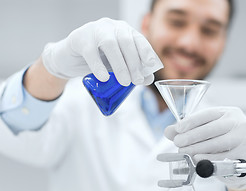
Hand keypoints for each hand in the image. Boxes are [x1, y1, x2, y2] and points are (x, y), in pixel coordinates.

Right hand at [41, 17, 162, 85]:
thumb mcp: (117, 65)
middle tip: (137, 80)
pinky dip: (98, 66)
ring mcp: (94, 30)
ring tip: (125, 82)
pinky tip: (104, 78)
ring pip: (110, 45)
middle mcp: (110, 27)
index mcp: (123, 31)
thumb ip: (132, 70)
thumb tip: (148, 79)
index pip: (138, 38)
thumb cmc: (98, 60)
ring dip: (120, 65)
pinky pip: (90, 52)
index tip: (150, 64)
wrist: (70, 58)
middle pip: (125, 41)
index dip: (145, 51)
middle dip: (134, 62)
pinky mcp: (79, 38)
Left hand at [165, 107, 245, 189]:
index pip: (209, 114)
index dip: (192, 121)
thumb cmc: (223, 145)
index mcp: (230, 112)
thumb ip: (188, 131)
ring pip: (219, 143)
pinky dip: (209, 158)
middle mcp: (240, 122)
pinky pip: (225, 157)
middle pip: (213, 128)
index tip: (178, 128)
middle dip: (192, 136)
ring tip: (184, 152)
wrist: (243, 163)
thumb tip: (169, 131)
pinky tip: (197, 159)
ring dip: (198, 148)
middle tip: (177, 143)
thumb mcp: (207, 134)